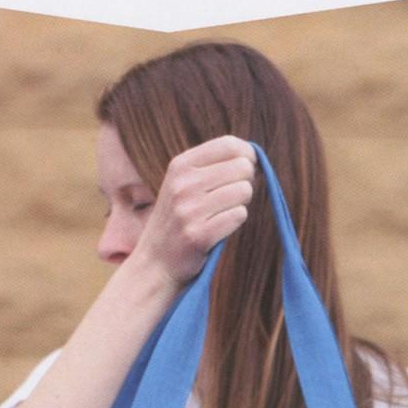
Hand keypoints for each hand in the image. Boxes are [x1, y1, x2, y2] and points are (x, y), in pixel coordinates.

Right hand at [132, 135, 255, 290]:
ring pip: (244, 191)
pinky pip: (239, 216)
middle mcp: (183, 184)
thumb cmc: (177, 219)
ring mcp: (189, 210)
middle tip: (229, 198)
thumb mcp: (183, 183)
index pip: (230, 144)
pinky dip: (235, 222)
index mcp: (180, 165)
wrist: (155, 262)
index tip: (244, 170)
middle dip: (245, 182)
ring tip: (221, 214)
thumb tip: (252, 155)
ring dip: (241, 204)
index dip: (247, 156)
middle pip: (242, 167)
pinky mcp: (198, 235)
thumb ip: (212, 166)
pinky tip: (219, 228)